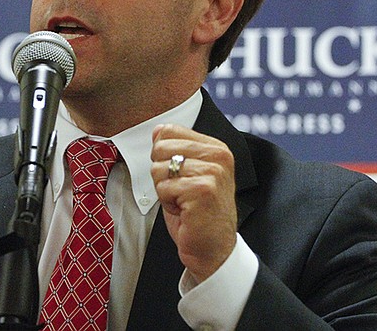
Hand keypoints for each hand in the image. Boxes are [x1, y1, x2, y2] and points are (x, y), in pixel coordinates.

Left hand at [150, 124, 236, 282]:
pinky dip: (168, 203)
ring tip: (183, 202)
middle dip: (162, 174)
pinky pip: (163, 188)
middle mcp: (218, 156)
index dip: (163, 156)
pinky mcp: (203, 190)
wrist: (212, 248)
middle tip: (181, 192)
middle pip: (160, 148)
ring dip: (165, 190)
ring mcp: (213, 173)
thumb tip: (157, 130)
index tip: (180, 175)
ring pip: (159, 169)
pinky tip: (185, 211)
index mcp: (215, 148)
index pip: (169, 130)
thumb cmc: (198, 213)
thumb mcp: (187, 174)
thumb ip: (175, 149)